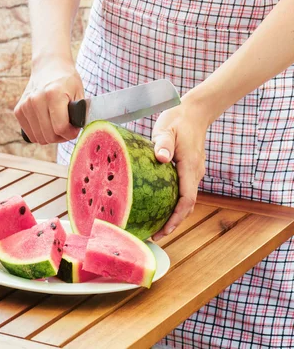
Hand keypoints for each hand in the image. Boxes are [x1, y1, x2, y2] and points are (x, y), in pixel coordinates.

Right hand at [14, 59, 83, 143]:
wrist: (48, 67)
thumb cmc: (67, 81)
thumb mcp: (79, 93)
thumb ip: (80, 113)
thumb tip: (76, 130)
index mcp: (53, 94)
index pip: (61, 128)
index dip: (71, 133)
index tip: (75, 129)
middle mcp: (36, 100)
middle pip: (49, 136)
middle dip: (61, 137)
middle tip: (67, 129)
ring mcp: (25, 105)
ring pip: (39, 138)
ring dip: (50, 136)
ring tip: (57, 126)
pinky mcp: (18, 110)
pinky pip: (30, 134)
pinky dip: (40, 133)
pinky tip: (46, 123)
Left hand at [151, 103, 208, 240]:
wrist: (194, 111)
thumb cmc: (177, 119)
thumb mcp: (167, 129)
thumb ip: (163, 143)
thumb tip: (162, 158)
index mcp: (189, 167)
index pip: (186, 199)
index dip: (176, 217)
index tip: (163, 230)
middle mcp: (194, 173)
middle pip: (187, 206)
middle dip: (173, 223)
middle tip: (154, 236)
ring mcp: (192, 173)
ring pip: (185, 200)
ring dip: (173, 215)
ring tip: (155, 228)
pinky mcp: (188, 170)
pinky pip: (182, 192)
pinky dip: (173, 204)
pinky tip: (158, 207)